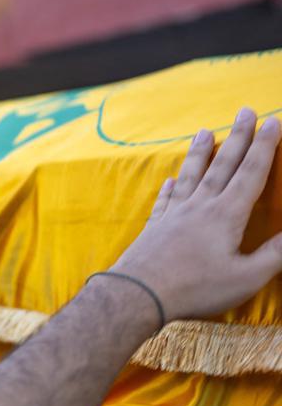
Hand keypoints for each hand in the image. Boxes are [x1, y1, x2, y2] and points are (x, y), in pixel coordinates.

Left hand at [111, 108, 281, 319]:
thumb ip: (275, 254)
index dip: (264, 147)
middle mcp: (199, 207)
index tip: (273, 121)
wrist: (138, 294)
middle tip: (245, 111)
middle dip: (238, 138)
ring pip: (191, 176)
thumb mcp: (246, 277)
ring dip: (200, 153)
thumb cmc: (195, 288)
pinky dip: (170, 188)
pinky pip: (165, 201)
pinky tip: (171, 179)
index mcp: (226, 215)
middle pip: (222, 166)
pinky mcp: (154, 228)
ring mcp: (173, 215)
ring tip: (205, 131)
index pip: (251, 174)